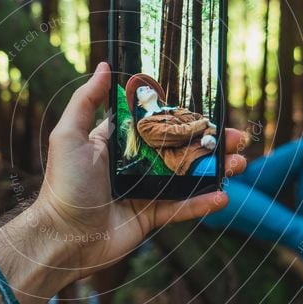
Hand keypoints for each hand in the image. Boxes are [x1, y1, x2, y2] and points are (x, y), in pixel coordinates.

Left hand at [0, 62, 246, 303]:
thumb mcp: (68, 136)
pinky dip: (203, 203)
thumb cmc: (63, 185)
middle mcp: (137, 164)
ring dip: (216, 170)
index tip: (210, 113)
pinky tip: (223, 196)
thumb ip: (86, 101)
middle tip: (240, 138)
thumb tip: (104, 66)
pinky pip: (182, 208)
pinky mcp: (152, 217)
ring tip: (239, 164)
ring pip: (189, 177)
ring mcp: (146, 191)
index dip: (186, 119)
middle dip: (212, 143)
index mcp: (121, 143)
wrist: (62, 236)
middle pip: (182, 148)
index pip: (160, 124)